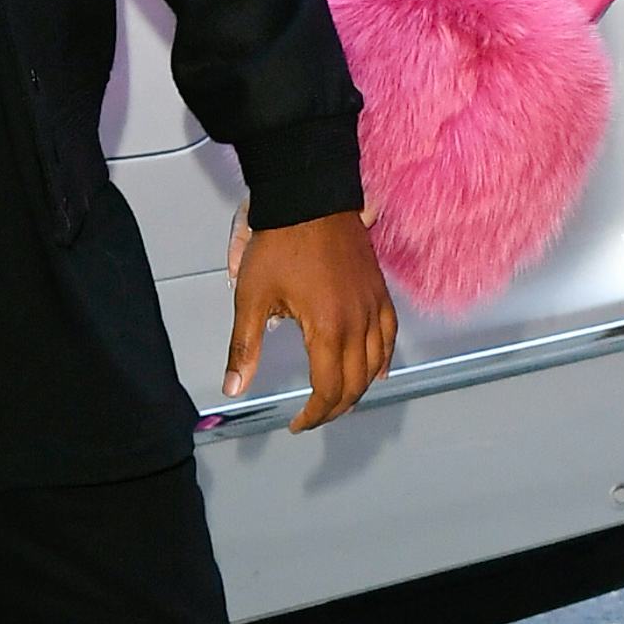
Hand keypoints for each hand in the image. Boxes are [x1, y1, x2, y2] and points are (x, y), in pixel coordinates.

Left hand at [224, 210, 396, 432]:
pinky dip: (383, 360)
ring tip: (337, 399)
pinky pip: (389, 336)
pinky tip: (374, 370)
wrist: (310, 200)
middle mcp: (359, 324)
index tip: (297, 423)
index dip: (314, 415)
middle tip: (313, 417)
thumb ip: (245, 346)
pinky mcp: (380, 293)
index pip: (329, 389)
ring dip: (358, 389)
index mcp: (328, 329)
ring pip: (376, 364)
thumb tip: (233, 388)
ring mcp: (374, 307)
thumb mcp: (252, 297)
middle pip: (356, 384)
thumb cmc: (279, 246)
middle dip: (335, 408)